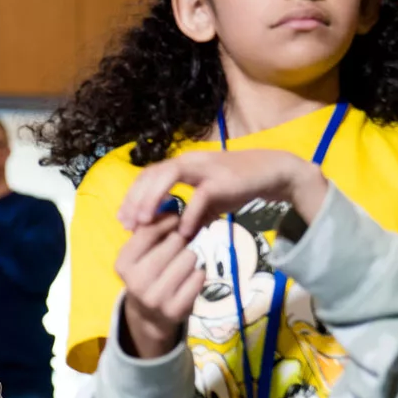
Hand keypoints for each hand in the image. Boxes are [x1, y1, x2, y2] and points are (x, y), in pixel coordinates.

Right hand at [116, 216, 203, 357]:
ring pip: (190, 257)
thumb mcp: (138, 254)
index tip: (175, 219)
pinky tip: (189, 279)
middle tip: (178, 247)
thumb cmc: (146, 275)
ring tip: (182, 265)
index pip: (148, 231)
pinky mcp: (176, 310)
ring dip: (190, 257)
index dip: (166, 220)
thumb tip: (171, 205)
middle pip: (174, 242)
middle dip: (180, 240)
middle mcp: (136, 282)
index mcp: (123, 264)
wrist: (149, 317)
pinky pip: (199, 277)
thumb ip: (150, 230)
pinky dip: (198, 274)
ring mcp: (156, 298)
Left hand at [119, 149, 326, 239]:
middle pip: (152, 173)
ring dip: (153, 198)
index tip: (124, 219)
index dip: (133, 196)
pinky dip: (189, 214)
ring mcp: (206, 168)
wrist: (273, 172)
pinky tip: (183, 232)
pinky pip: (200, 196)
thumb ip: (192, 214)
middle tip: (127, 223)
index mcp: (183, 165)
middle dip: (136, 198)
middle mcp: (190, 161)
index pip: (148, 175)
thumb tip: (176, 236)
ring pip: (169, 175)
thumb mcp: (209, 201)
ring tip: (144, 223)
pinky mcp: (223, 179)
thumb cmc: (239, 185)